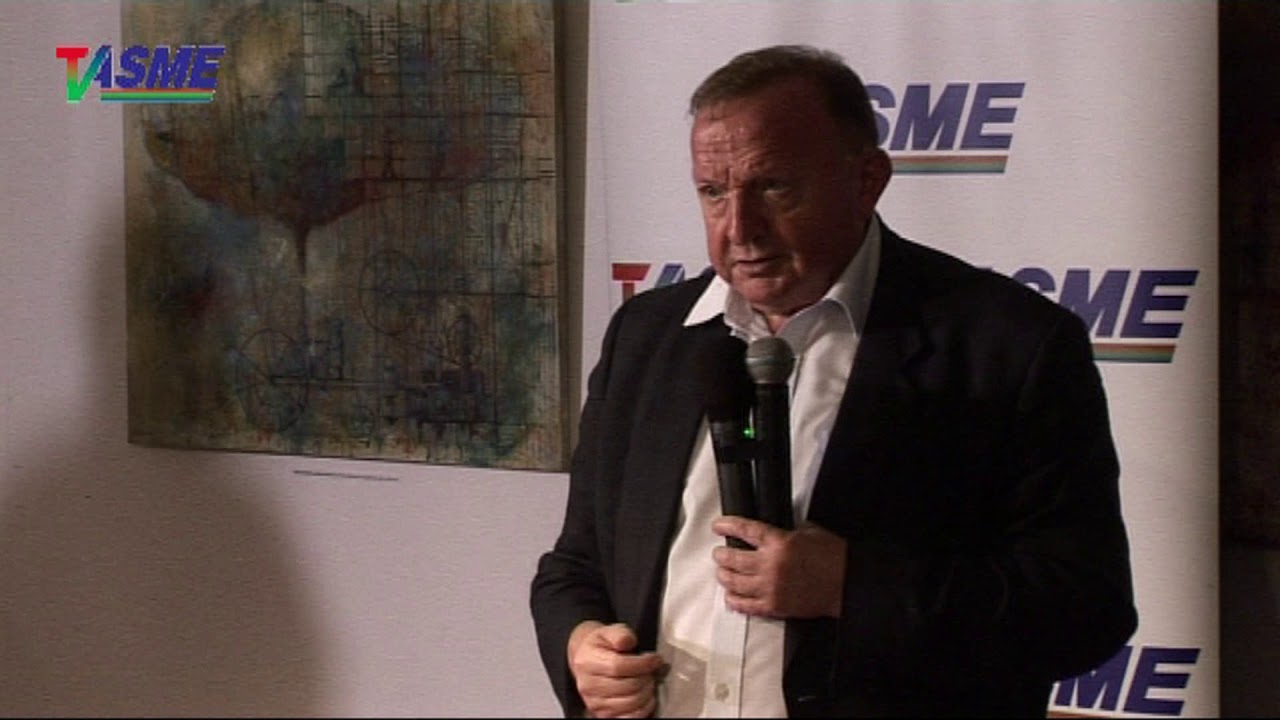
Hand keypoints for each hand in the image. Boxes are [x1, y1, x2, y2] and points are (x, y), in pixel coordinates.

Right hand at [567, 621, 665, 717]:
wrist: (585, 659)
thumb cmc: (601, 646)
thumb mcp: (609, 631)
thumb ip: (620, 634)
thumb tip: (628, 641)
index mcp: (588, 661)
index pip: (618, 666)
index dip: (642, 663)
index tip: (655, 659)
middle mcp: (588, 685)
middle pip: (627, 686)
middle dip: (647, 677)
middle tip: (652, 670)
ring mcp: (594, 702)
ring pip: (630, 703)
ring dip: (647, 693)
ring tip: (649, 681)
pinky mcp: (602, 714)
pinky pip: (628, 718)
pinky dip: (643, 709)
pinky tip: (646, 697)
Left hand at [711, 517, 846, 618]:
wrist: (847, 583)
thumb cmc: (833, 557)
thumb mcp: (809, 532)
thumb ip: (785, 532)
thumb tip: (770, 534)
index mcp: (779, 543)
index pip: (745, 531)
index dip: (728, 526)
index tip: (717, 526)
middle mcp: (771, 565)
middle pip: (733, 559)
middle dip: (721, 555)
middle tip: (719, 554)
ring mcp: (771, 588)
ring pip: (735, 583)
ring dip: (724, 576)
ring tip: (722, 573)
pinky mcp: (775, 606)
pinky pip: (747, 606)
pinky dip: (735, 601)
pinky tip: (730, 597)